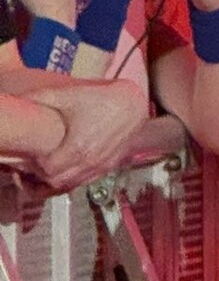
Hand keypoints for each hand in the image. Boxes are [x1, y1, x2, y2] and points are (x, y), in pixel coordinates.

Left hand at [29, 79, 147, 191]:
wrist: (132, 104)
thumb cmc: (102, 100)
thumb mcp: (68, 96)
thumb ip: (41, 99)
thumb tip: (23, 102)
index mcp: (77, 148)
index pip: (48, 170)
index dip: (35, 165)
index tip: (32, 154)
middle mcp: (90, 162)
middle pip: (58, 181)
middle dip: (44, 175)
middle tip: (37, 161)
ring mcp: (101, 166)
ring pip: (73, 184)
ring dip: (60, 178)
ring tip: (50, 165)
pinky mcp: (109, 165)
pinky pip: (87, 180)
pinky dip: (75, 177)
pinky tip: (69, 166)